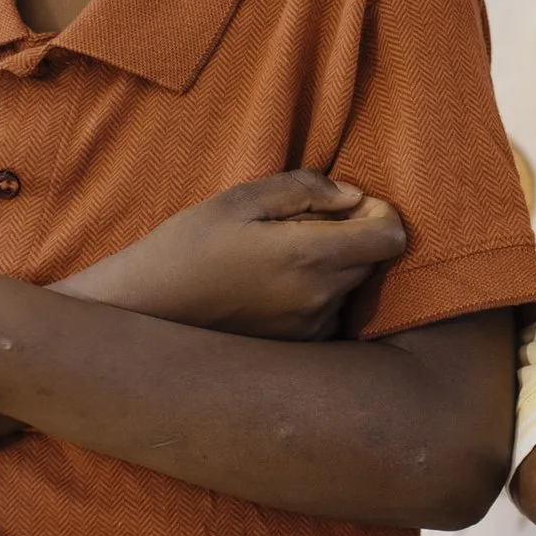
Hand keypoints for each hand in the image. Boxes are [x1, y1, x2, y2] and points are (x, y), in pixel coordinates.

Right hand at [54, 170, 408, 339]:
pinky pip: (330, 312)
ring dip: (334, 266)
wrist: (145, 308)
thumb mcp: (240, 198)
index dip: (381, 214)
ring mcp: (310, 328)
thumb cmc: (188, 245)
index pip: (390, 238)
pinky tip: (273, 286)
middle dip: (355, 236)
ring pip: (351, 287)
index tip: (351, 205)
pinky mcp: (297, 347)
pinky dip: (317, 294)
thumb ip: (305, 189)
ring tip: (279, 257)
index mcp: (310, 255)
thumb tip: (352, 196)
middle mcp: (319, 297)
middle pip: (373, 261)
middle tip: (303, 224)